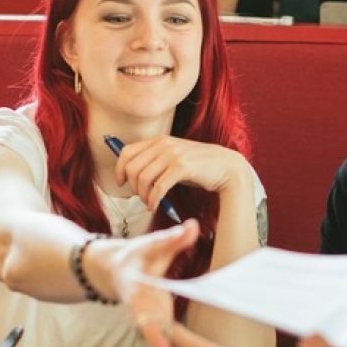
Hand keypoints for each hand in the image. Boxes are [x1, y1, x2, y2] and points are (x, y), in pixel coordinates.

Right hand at [92, 219, 239, 346]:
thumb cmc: (134, 258)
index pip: (151, 328)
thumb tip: (193, 227)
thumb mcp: (148, 245)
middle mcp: (148, 320)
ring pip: (182, 344)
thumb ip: (170, 239)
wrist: (116, 271)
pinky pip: (184, 338)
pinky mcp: (165, 326)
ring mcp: (157, 325)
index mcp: (140, 303)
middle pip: (176, 342)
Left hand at [112, 136, 250, 212]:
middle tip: (140, 197)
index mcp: (159, 140)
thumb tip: (131, 176)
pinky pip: (158, 187)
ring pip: (143, 179)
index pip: (127, 152)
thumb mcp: (173, 159)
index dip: (119, 169)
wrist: (226, 168)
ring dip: (143, 196)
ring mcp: (173, 154)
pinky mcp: (182, 166)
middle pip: (132, 167)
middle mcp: (164, 144)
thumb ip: (155, 162)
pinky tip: (155, 206)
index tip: (121, 183)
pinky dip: (153, 200)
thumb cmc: (198, 168)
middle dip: (132, 186)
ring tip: (149, 203)